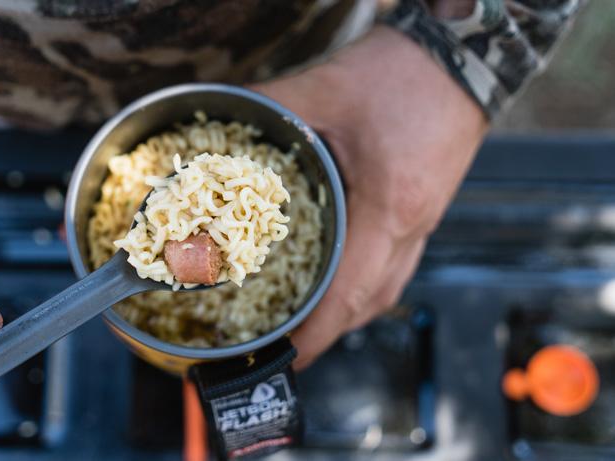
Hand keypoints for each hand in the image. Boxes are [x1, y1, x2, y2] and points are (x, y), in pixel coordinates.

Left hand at [253, 26, 487, 368]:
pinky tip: (338, 278)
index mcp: (390, 205)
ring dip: (346, 312)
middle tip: (285, 341)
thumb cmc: (402, 74)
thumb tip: (219, 121)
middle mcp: (413, 224)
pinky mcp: (426, 211)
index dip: (318, 333)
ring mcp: (425, 221)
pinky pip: (395, 266)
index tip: (289, 357)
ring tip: (306, 319)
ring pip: (386, 290)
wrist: (462, 59)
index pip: (351, 290)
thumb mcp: (325, 87)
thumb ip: (268, 106)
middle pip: (371, 302)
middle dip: (328, 331)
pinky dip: (363, 284)